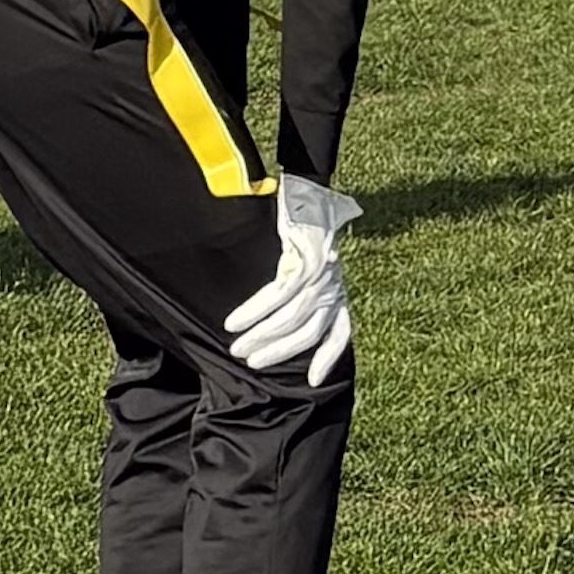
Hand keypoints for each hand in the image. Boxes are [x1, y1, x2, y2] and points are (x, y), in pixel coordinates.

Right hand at [228, 177, 357, 381]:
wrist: (310, 191)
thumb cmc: (306, 230)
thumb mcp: (315, 265)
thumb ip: (307, 291)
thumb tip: (282, 320)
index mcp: (338, 292)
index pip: (338, 333)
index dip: (327, 359)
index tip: (312, 382)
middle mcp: (333, 287)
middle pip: (308, 332)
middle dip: (279, 352)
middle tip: (252, 363)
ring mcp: (320, 276)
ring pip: (290, 318)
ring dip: (261, 336)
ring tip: (237, 347)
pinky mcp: (302, 262)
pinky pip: (276, 296)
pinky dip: (253, 312)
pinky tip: (234, 323)